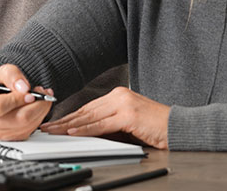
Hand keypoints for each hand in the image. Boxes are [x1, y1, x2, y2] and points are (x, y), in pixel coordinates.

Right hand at [0, 64, 53, 140]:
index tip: (30, 92)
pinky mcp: (11, 138)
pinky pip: (30, 130)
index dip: (17, 100)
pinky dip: (38, 117)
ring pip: (27, 125)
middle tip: (42, 93)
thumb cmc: (3, 85)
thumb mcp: (5, 72)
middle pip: (18, 118)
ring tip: (42, 98)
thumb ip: (13, 75)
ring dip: (41, 110)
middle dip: (37, 104)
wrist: (4, 96)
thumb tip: (23, 88)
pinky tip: (38, 107)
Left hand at [40, 87, 169, 148]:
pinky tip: (73, 132)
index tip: (56, 123)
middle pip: (86, 111)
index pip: (89, 107)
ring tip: (54, 131)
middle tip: (48, 127)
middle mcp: (119, 95)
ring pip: (90, 117)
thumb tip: (86, 132)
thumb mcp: (128, 124)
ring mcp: (124, 103)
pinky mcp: (128, 115)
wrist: (178, 127)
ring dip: (69, 126)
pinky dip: (85, 129)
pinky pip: (102, 124)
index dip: (70, 116)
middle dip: (65, 121)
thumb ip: (109, 125)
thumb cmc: (155, 128)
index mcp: (118, 95)